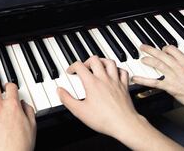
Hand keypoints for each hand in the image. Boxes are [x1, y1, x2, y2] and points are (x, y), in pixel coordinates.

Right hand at [58, 57, 182, 149]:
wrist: (124, 124)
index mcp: (92, 83)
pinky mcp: (124, 86)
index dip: (72, 66)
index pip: (80, 66)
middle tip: (83, 68)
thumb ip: (67, 99)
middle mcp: (104, 78)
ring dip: (102, 61)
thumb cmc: (103, 119)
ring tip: (98, 66)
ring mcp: (116, 81)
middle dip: (87, 61)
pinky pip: (123, 72)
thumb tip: (59, 90)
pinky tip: (114, 73)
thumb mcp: (79, 111)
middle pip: (95, 60)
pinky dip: (118, 69)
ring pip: (110, 62)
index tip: (70, 72)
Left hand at [132, 45, 183, 119]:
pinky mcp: (171, 88)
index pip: (173, 51)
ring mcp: (174, 77)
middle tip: (143, 47)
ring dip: (147, 60)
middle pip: (162, 55)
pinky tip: (135, 79)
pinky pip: (154, 83)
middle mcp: (179, 68)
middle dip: (151, 50)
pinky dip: (143, 80)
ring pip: (157, 65)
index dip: (166, 48)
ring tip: (141, 59)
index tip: (163, 49)